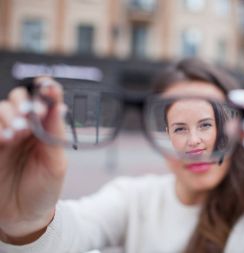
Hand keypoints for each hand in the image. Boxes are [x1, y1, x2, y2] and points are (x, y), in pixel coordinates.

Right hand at [0, 77, 66, 243]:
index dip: (46, 90)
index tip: (48, 86)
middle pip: (19, 99)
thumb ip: (55, 134)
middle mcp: (26, 128)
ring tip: (17, 133)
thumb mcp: (56, 163)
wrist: (23, 216)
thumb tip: (60, 106)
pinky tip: (4, 138)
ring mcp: (6, 135)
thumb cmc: (44, 189)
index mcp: (46, 129)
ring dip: (9, 115)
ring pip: (1, 109)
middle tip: (30, 115)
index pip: (45, 101)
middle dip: (24, 102)